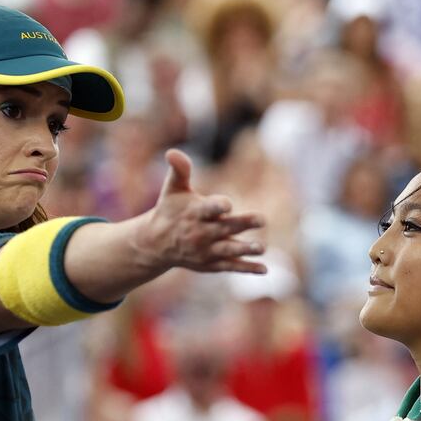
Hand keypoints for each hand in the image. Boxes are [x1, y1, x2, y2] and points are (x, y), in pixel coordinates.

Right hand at [132, 149, 266, 273]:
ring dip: (245, 250)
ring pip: (228, 250)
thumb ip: (179, 170)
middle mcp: (200, 233)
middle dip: (242, 224)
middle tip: (262, 219)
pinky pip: (230, 266)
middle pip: (224, 228)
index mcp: (193, 213)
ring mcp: (206, 251)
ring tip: (261, 247)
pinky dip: (246, 268)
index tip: (228, 204)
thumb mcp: (172, 189)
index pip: (206, 209)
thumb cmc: (170, 210)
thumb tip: (172, 151)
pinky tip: (264, 269)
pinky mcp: (210, 264)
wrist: (156, 244)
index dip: (217, 206)